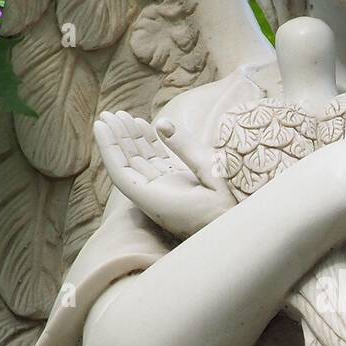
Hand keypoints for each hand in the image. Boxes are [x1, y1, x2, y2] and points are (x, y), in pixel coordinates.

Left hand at [93, 110, 227, 238]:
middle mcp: (157, 197)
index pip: (122, 173)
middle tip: (110, 114)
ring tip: (123, 116)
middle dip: (118, 139)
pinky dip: (151, 146)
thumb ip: (186, 148)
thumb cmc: (233, 209)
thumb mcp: (212, 174)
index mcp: (158, 201)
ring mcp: (167, 191)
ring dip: (132, 140)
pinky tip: (147, 128)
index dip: (109, 148)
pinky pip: (158, 164)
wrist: (244, 232)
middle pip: (129, 165)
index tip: (101, 125)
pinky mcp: (179, 187)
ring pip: (142, 163)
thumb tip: (161, 122)